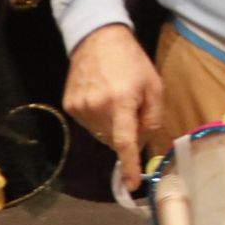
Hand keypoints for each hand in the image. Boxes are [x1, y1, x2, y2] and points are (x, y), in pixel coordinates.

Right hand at [63, 24, 164, 192]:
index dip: (130, 165)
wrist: (97, 40)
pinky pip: (89, 124)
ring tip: (117, 99)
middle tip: (134, 111)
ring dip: (112, 126)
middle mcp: (96, 108)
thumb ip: (153, 117)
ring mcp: (79, 108)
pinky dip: (99, 118)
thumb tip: (144, 143)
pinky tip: (103, 98)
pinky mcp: (69, 106)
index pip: (125, 142)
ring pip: (101, 133)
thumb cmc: (132, 62)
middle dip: (127, 133)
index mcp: (121, 103)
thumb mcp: (154, 86)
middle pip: (114, 139)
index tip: (132, 185)